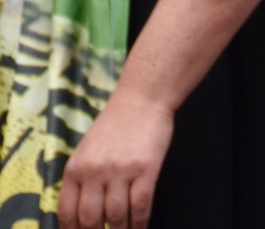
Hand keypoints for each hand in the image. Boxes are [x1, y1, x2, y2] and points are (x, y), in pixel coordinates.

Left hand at [59, 91, 173, 228]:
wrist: (142, 100)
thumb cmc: (116, 124)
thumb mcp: (86, 150)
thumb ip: (81, 178)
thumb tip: (81, 211)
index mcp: (75, 169)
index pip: (67, 212)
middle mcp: (94, 172)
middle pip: (90, 218)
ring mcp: (120, 172)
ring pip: (116, 215)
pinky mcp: (146, 170)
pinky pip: (140, 205)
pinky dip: (140, 221)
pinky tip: (141, 226)